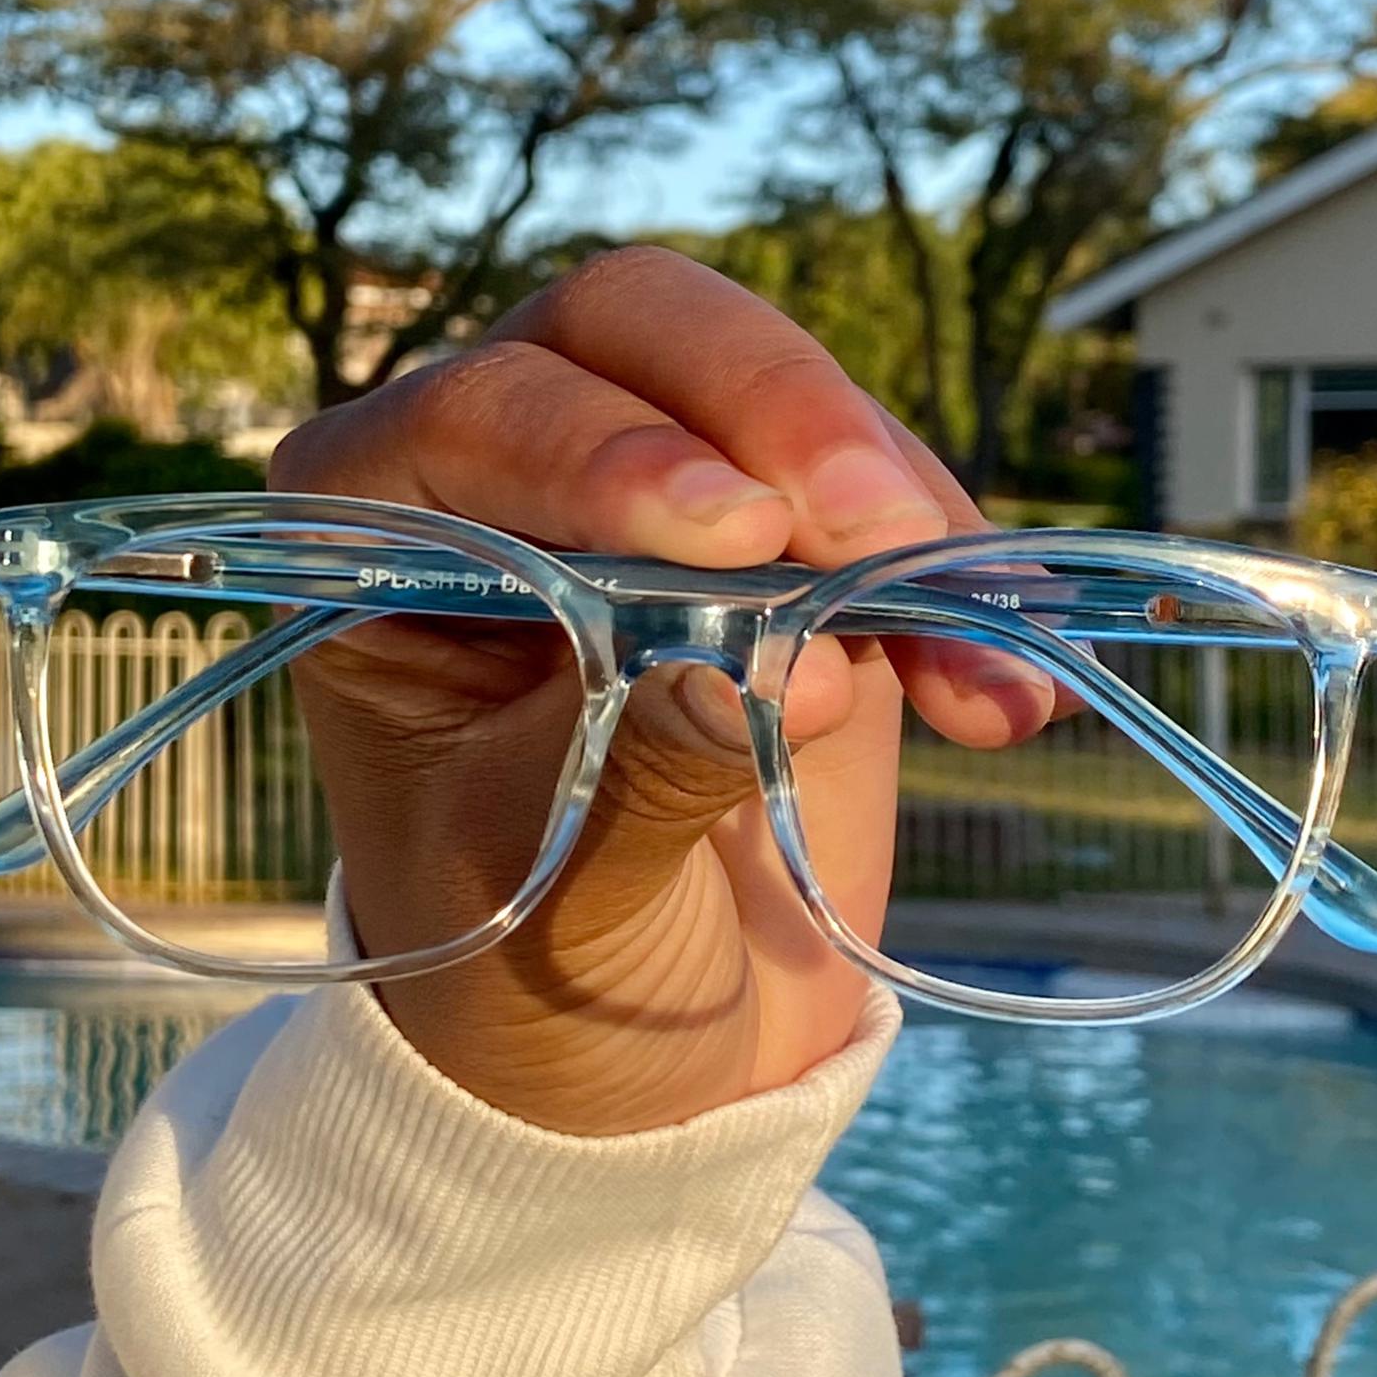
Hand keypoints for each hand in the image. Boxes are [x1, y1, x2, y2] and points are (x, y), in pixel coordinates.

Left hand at [270, 248, 1057, 1134]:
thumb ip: (648, 773)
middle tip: (881, 533)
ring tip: (978, 662)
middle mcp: (503, 467)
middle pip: (633, 327)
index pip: (478, 417)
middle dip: (774, 411)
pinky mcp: (787, 529)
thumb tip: (789, 669)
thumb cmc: (533, 974)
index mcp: (379, 538)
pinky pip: (878, 485)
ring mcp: (655, 476)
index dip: (606, 450)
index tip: (740, 535)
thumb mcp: (562, 904)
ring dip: (893, 503)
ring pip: (773, 382)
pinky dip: (952, 570)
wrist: (631, 1050)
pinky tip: (997, 694)